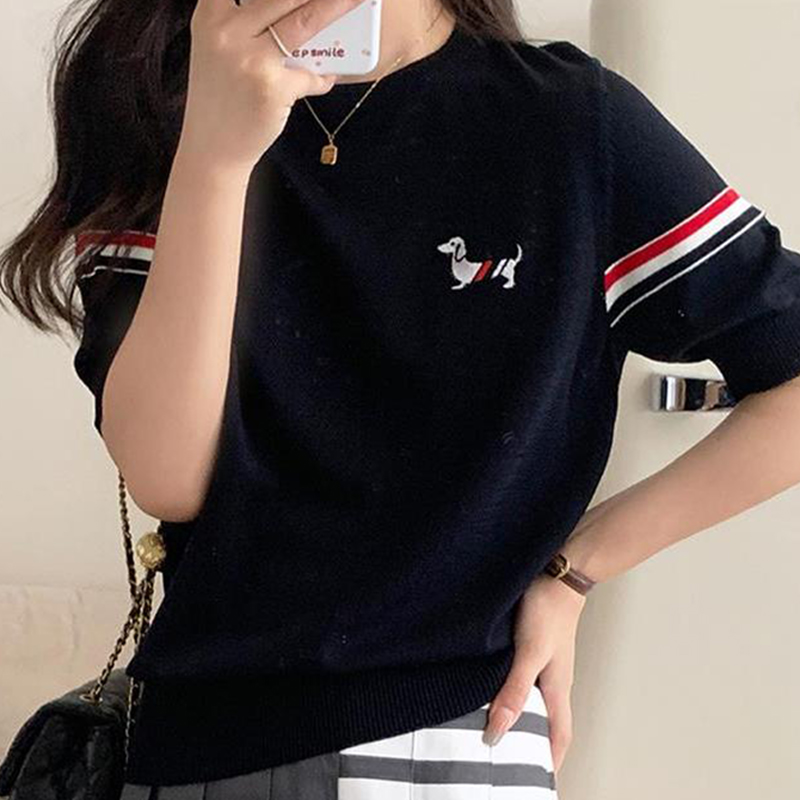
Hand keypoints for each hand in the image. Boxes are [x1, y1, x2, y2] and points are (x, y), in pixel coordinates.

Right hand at [180, 0, 365, 170]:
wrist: (213, 147)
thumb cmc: (221, 97)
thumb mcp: (220, 49)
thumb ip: (247, 24)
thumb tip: (302, 9)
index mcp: (212, 14)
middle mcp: (227, 30)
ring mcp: (251, 59)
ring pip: (304, 21)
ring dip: (337, 7)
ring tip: (358, 1)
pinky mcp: (273, 87)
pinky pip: (311, 74)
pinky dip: (322, 77)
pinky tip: (325, 78)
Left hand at [482, 572, 586, 774]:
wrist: (557, 571)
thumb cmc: (549, 609)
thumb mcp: (529, 653)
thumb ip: (515, 690)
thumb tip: (498, 732)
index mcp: (557, 688)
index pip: (558, 737)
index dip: (551, 763)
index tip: (537, 784)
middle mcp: (553, 680)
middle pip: (546, 723)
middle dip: (532, 745)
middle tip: (509, 762)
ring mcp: (545, 662)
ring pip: (534, 700)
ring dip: (520, 718)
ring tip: (495, 731)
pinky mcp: (534, 645)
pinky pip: (524, 678)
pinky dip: (512, 691)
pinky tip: (493, 687)